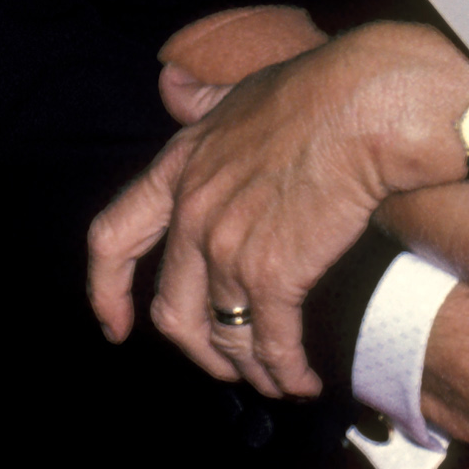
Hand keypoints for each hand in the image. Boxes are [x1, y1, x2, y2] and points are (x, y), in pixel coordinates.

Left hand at [87, 21, 468, 399]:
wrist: (362, 107)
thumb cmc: (313, 92)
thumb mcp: (235, 92)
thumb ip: (198, 101)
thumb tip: (169, 86)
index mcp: (176, 169)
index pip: (112, 239)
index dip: (106, 290)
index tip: (114, 325)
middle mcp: (190, 214)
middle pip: (172, 310)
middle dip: (198, 351)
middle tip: (225, 367)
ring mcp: (226, 248)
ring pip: (223, 338)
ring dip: (250, 370)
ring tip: (275, 380)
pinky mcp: (273, 276)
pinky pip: (271, 346)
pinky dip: (286, 374)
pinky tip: (303, 382)